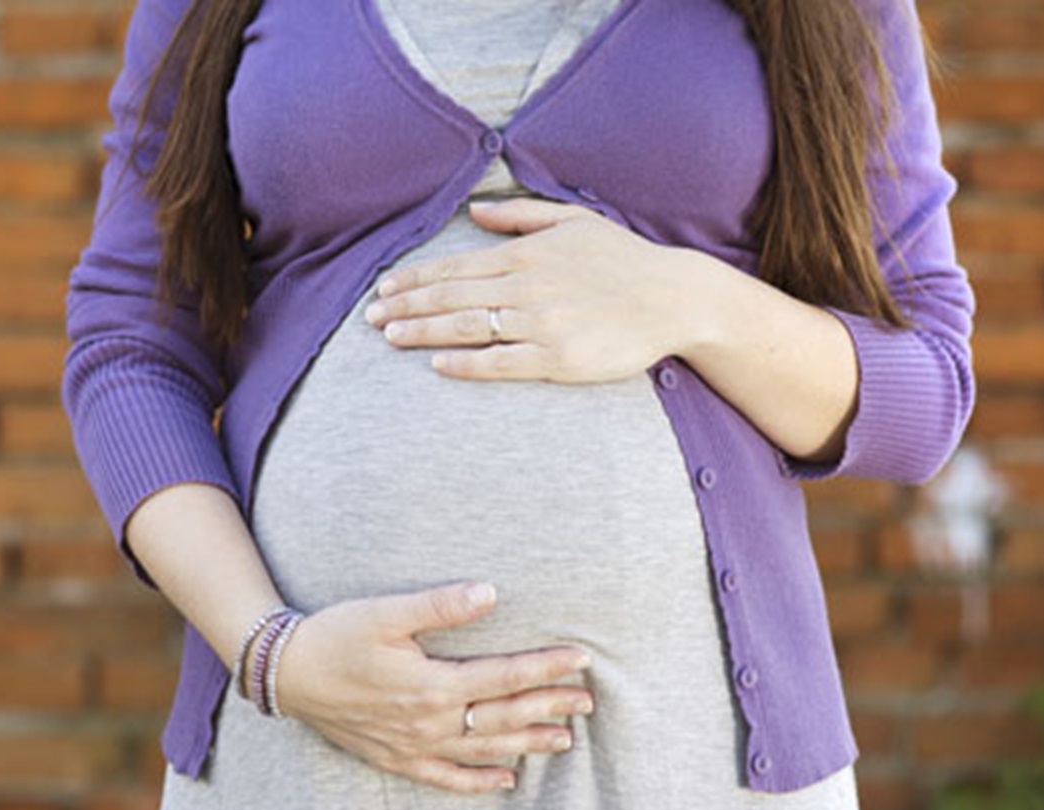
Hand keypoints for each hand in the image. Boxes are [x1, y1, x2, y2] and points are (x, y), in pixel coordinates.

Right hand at [268, 580, 594, 794]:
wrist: (285, 674)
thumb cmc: (336, 635)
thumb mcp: (386, 613)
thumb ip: (440, 605)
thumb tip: (490, 592)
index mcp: (433, 684)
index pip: (505, 676)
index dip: (547, 668)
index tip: (582, 658)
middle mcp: (430, 721)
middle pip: (503, 716)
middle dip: (550, 707)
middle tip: (589, 701)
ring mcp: (414, 746)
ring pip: (484, 750)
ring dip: (527, 744)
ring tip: (565, 740)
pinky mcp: (396, 759)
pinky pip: (447, 779)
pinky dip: (479, 782)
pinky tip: (507, 783)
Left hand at [364, 197, 723, 382]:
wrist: (673, 298)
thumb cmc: (624, 259)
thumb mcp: (573, 221)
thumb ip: (520, 215)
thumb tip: (474, 211)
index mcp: (526, 254)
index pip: (455, 268)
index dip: (414, 280)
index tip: (383, 290)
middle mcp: (527, 287)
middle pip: (451, 297)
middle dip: (405, 306)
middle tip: (369, 319)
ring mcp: (541, 324)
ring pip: (467, 328)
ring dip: (422, 332)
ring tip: (390, 337)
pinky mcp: (558, 359)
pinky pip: (502, 362)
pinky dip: (467, 363)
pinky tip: (437, 365)